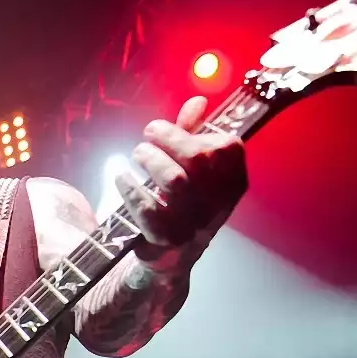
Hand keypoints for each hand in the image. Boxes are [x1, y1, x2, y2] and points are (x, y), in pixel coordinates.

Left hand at [116, 95, 247, 265]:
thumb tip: (198, 101)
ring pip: (175, 181)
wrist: (170, 256)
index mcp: (233, 182)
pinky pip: (148, 208)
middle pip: (198, 158)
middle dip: (167, 139)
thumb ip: (194, 133)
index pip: (227, 146)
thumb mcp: (193, 168)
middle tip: (146, 138)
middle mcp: (220, 204)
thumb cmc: (182, 202)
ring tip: (137, 155)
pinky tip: (122, 179)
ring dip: (150, 160)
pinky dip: (131, 189)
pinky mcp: (168, 240)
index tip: (164, 129)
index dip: (192, 131)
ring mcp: (195, 224)